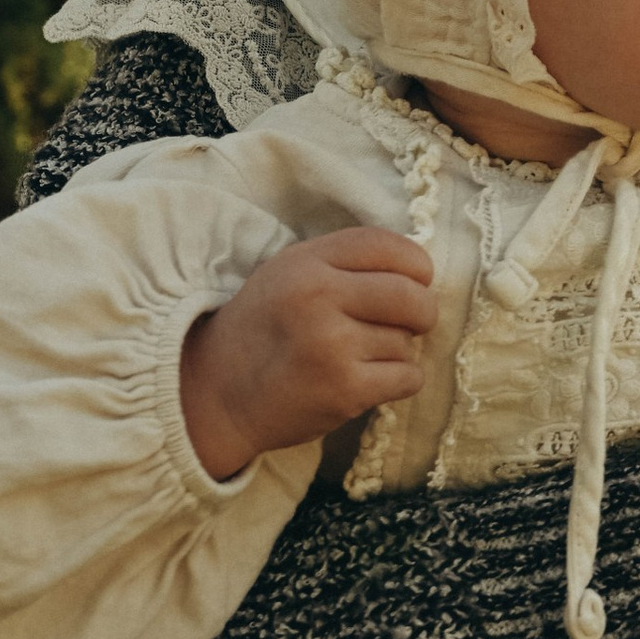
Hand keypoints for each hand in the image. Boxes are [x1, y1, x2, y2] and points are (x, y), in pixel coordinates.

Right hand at [179, 227, 436, 480]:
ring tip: (357, 358)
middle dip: (421, 311)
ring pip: (407, 341)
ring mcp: (332, 345)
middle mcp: (318, 297)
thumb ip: (344, 263)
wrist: (217, 394)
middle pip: (411, 294)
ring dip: (395, 353)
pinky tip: (367, 381)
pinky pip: (408, 377)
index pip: (385, 244)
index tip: (418, 281)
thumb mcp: (289, 274)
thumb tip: (418, 270)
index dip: (415, 264)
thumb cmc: (263, 331)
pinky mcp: (344, 389)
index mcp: (306, 262)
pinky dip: (398, 382)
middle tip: (410, 323)